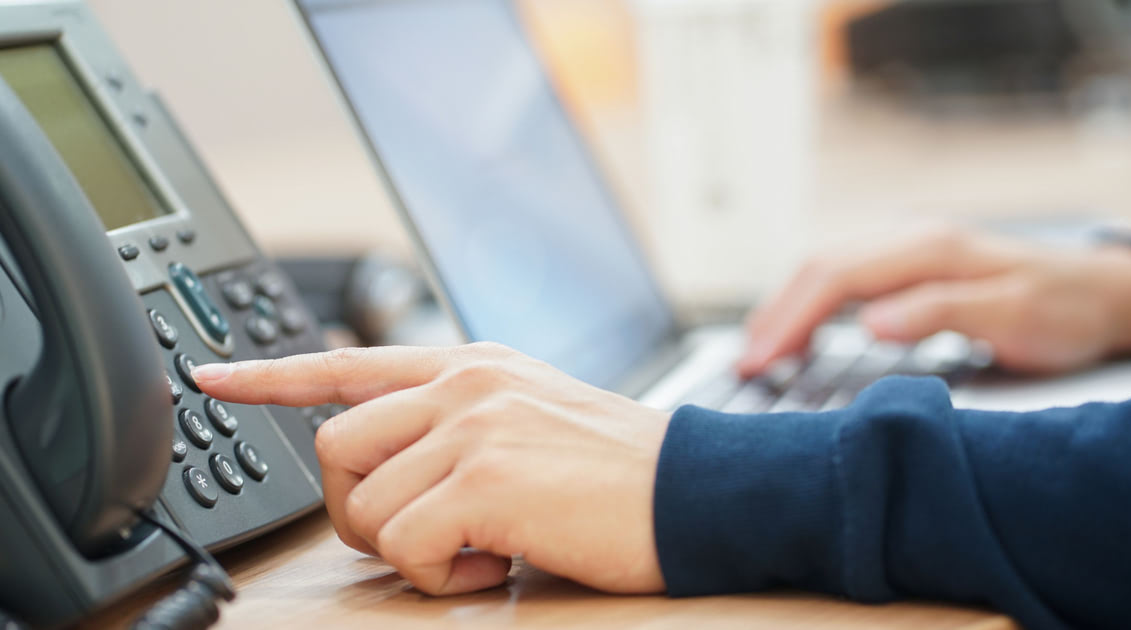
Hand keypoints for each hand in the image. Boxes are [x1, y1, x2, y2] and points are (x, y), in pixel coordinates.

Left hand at [193, 343, 669, 595]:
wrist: (695, 490)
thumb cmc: (617, 468)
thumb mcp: (531, 414)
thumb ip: (460, 417)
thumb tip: (395, 454)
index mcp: (469, 364)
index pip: (348, 362)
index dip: (271, 376)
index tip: (212, 378)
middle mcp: (463, 385)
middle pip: (336, 447)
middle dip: (358, 509)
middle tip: (420, 533)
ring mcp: (473, 428)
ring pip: (366, 507)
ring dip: (413, 550)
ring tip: (480, 548)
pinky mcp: (487, 481)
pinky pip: (405, 546)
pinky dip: (442, 575)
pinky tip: (496, 564)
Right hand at [738, 227, 1130, 377]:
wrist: (1101, 291)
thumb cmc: (1064, 308)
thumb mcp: (1013, 315)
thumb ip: (940, 313)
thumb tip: (867, 321)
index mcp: (928, 250)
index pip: (835, 277)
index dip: (790, 319)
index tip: (760, 360)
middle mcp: (909, 239)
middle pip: (817, 266)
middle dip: (773, 314)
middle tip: (744, 363)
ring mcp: (906, 247)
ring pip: (823, 267)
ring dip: (785, 306)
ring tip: (759, 350)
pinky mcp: (907, 263)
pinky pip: (841, 275)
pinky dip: (809, 302)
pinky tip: (800, 329)